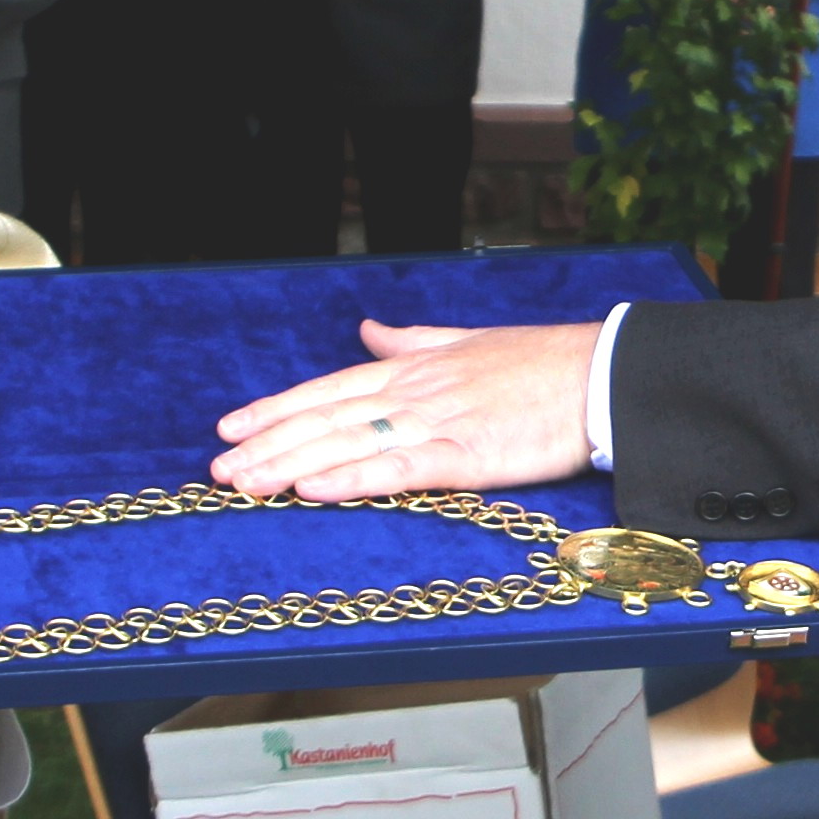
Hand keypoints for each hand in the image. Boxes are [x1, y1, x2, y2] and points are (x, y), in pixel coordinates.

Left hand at [215, 318, 602, 500]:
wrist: (600, 374)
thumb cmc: (541, 362)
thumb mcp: (467, 341)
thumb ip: (412, 340)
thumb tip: (367, 329)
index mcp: (412, 369)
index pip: (327, 388)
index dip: (275, 409)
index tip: (230, 427)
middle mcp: (413, 393)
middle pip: (324, 419)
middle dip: (267, 445)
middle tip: (218, 469)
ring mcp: (437, 423)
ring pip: (348, 444)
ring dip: (291, 466)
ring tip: (244, 485)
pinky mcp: (467, 457)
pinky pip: (398, 468)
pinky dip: (351, 478)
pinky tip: (312, 489)